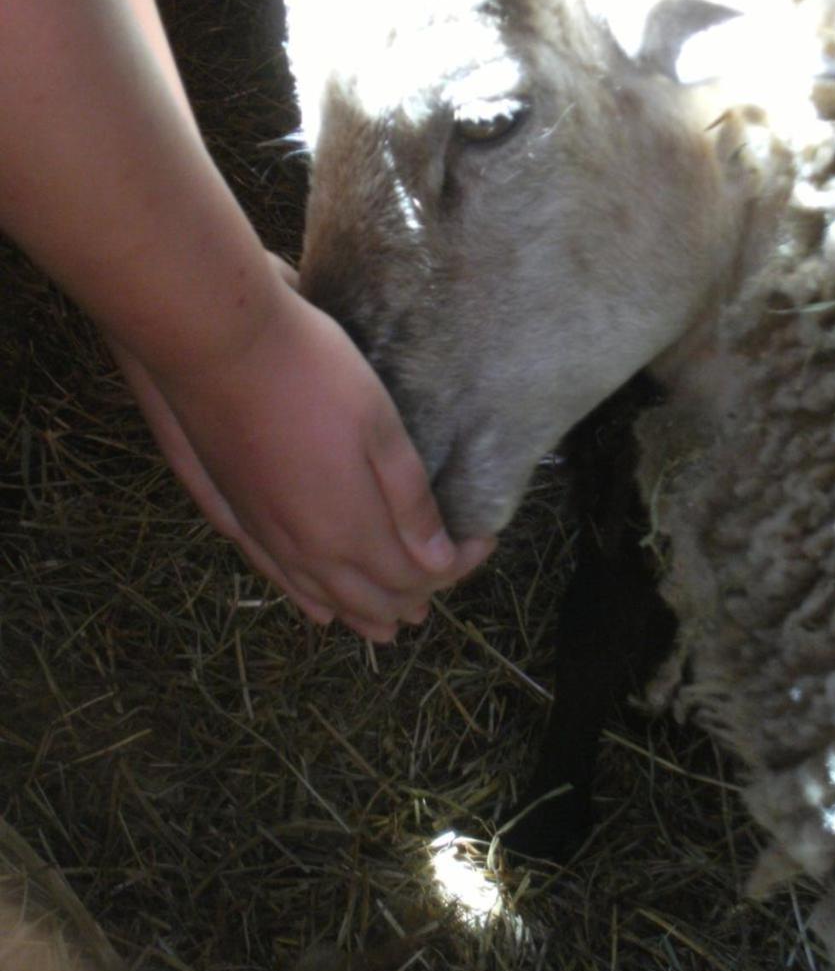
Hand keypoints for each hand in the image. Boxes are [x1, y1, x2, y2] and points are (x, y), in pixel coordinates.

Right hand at [111, 266, 492, 639]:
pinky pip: (278, 581)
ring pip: (324, 598)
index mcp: (350, 529)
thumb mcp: (380, 427)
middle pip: (371, 597)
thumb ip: (409, 501)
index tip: (481, 542)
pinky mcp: (236, 516)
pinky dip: (309, 601)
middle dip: (414, 598)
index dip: (454, 567)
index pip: (415, 575)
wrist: (218, 346)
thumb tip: (439, 559)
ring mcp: (266, 536)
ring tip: (392, 625)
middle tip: (442, 582)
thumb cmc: (311, 374)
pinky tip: (319, 610)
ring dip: (364, 613)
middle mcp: (307, 548)